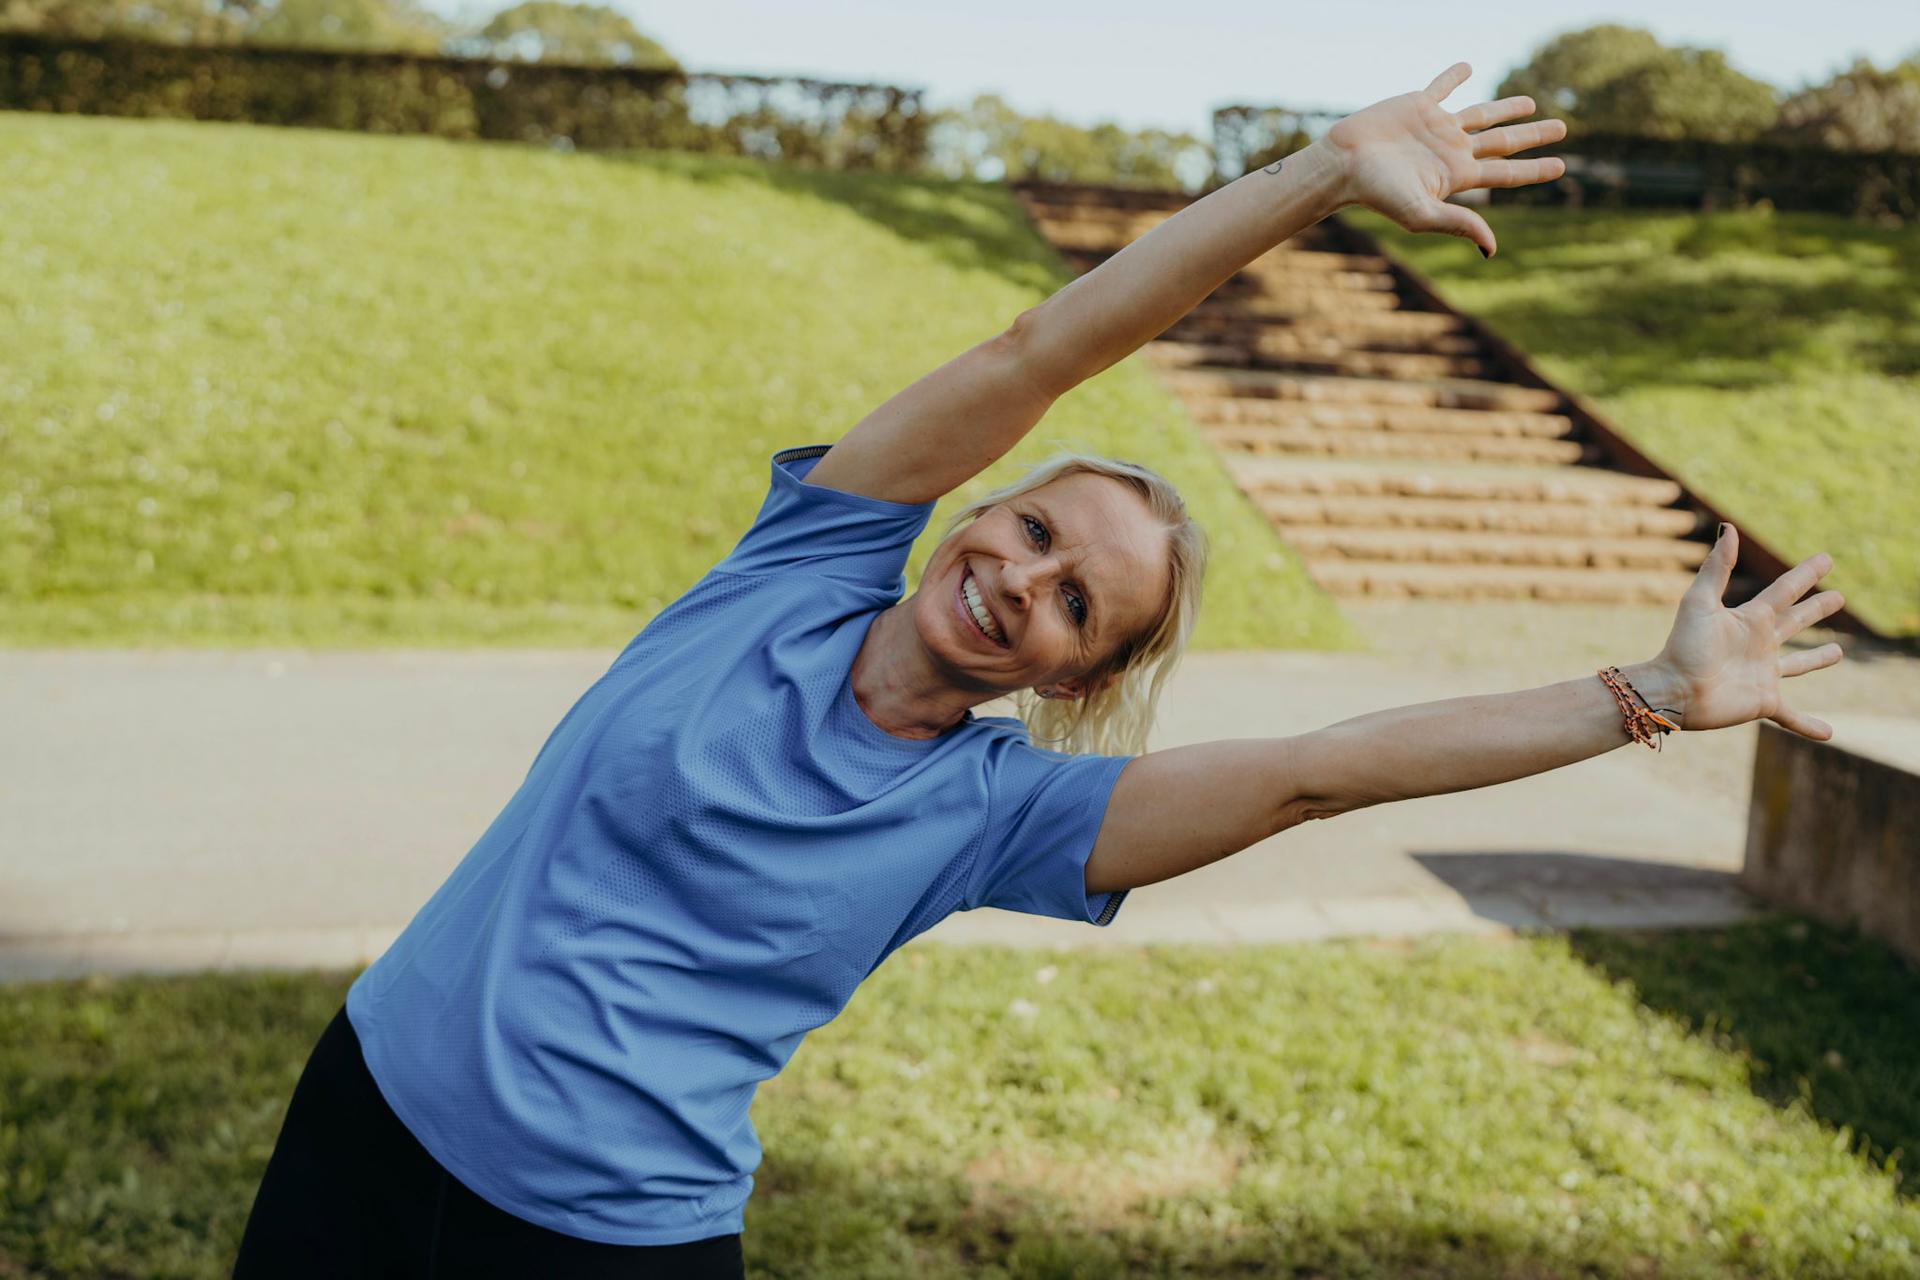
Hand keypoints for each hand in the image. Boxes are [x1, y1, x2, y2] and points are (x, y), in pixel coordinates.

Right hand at [1312, 62, 1565, 256]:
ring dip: (1506, 108)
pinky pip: (1442, 86)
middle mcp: (1452, 150)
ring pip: (1482, 114)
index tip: (1562, 166)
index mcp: (1457, 175)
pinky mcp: (1418, 105)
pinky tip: (1468, 67)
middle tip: (1562, 128)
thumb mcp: (1421, 214)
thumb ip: (1459, 224)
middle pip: (1503, 141)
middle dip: (1533, 135)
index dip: (1535, 169)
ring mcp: (1437, 127)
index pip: (1507, 172)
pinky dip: (1455, 76)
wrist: (1344, 163)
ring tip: (1530, 103)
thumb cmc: (1378, 193)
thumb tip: (1492, 248)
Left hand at [1646, 525, 1845, 739]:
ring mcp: (1763, 674)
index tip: (1826, 559)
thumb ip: (1716, 566)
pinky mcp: (1764, 703)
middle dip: (1816, 610)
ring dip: (1817, 659)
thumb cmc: (1684, 646)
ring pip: (1798, 665)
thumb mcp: (1700, 602)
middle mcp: (1759, 645)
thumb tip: (1728, 527)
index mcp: (1749, 619)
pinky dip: (1809, 725)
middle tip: (1838, 597)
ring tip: (1838, 653)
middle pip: (1794, 622)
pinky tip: (1829, 732)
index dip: (1805, 575)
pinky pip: (1792, 716)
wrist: (1673, 690)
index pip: (1784, 591)